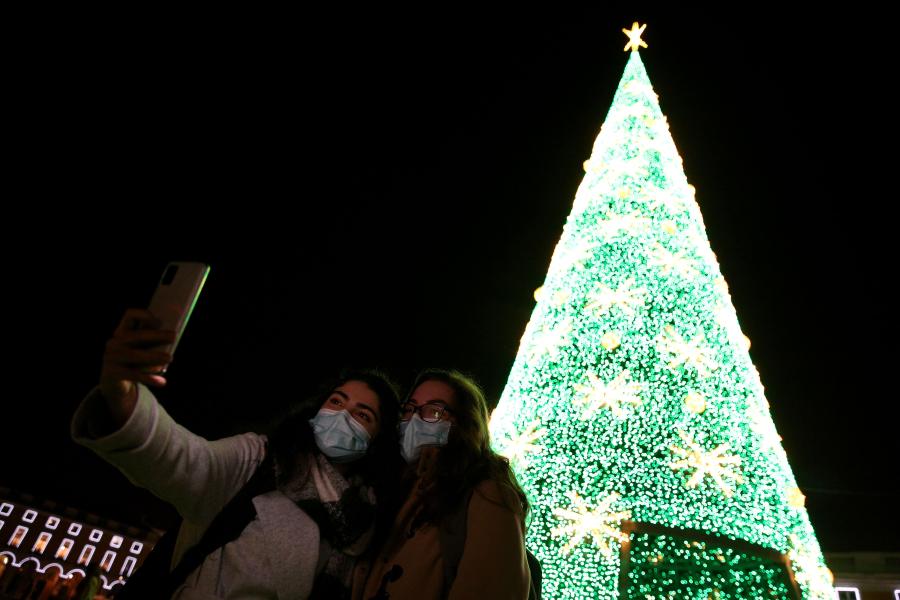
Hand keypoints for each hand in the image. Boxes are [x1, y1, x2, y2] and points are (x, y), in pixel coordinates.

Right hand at [99, 309, 175, 425]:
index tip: (159, 321)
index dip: (144, 315)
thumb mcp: (142, 350)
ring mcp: (111, 358)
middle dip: (156, 335)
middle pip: (136, 336)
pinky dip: (149, 378)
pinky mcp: (112, 373)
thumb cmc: (134, 363)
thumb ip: (152, 342)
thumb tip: (172, 338)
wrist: (115, 385)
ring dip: (154, 356)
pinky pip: (133, 374)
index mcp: (123, 332)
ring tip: (170, 358)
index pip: (130, 316)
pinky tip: (162, 382)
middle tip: (174, 336)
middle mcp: (115, 342)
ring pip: (134, 355)